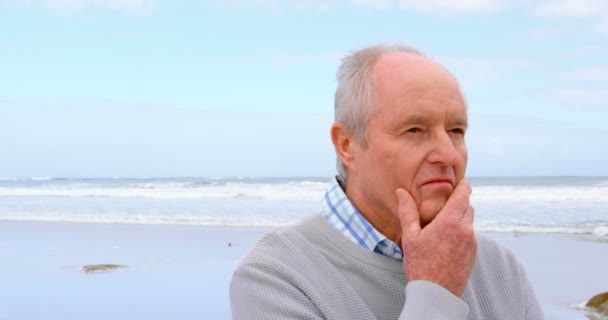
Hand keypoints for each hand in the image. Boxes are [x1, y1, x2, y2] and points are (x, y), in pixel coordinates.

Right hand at [396, 179, 475, 296]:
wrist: (436, 294)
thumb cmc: (420, 265)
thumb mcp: (410, 236)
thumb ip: (407, 211)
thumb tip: (401, 192)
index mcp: (450, 222)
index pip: (464, 195)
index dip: (463, 185)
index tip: (461, 180)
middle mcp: (466, 230)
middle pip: (468, 206)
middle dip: (459, 202)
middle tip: (444, 203)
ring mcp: (471, 243)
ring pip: (469, 222)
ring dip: (460, 218)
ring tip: (442, 224)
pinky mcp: (473, 254)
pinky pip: (469, 236)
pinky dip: (461, 232)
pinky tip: (446, 241)